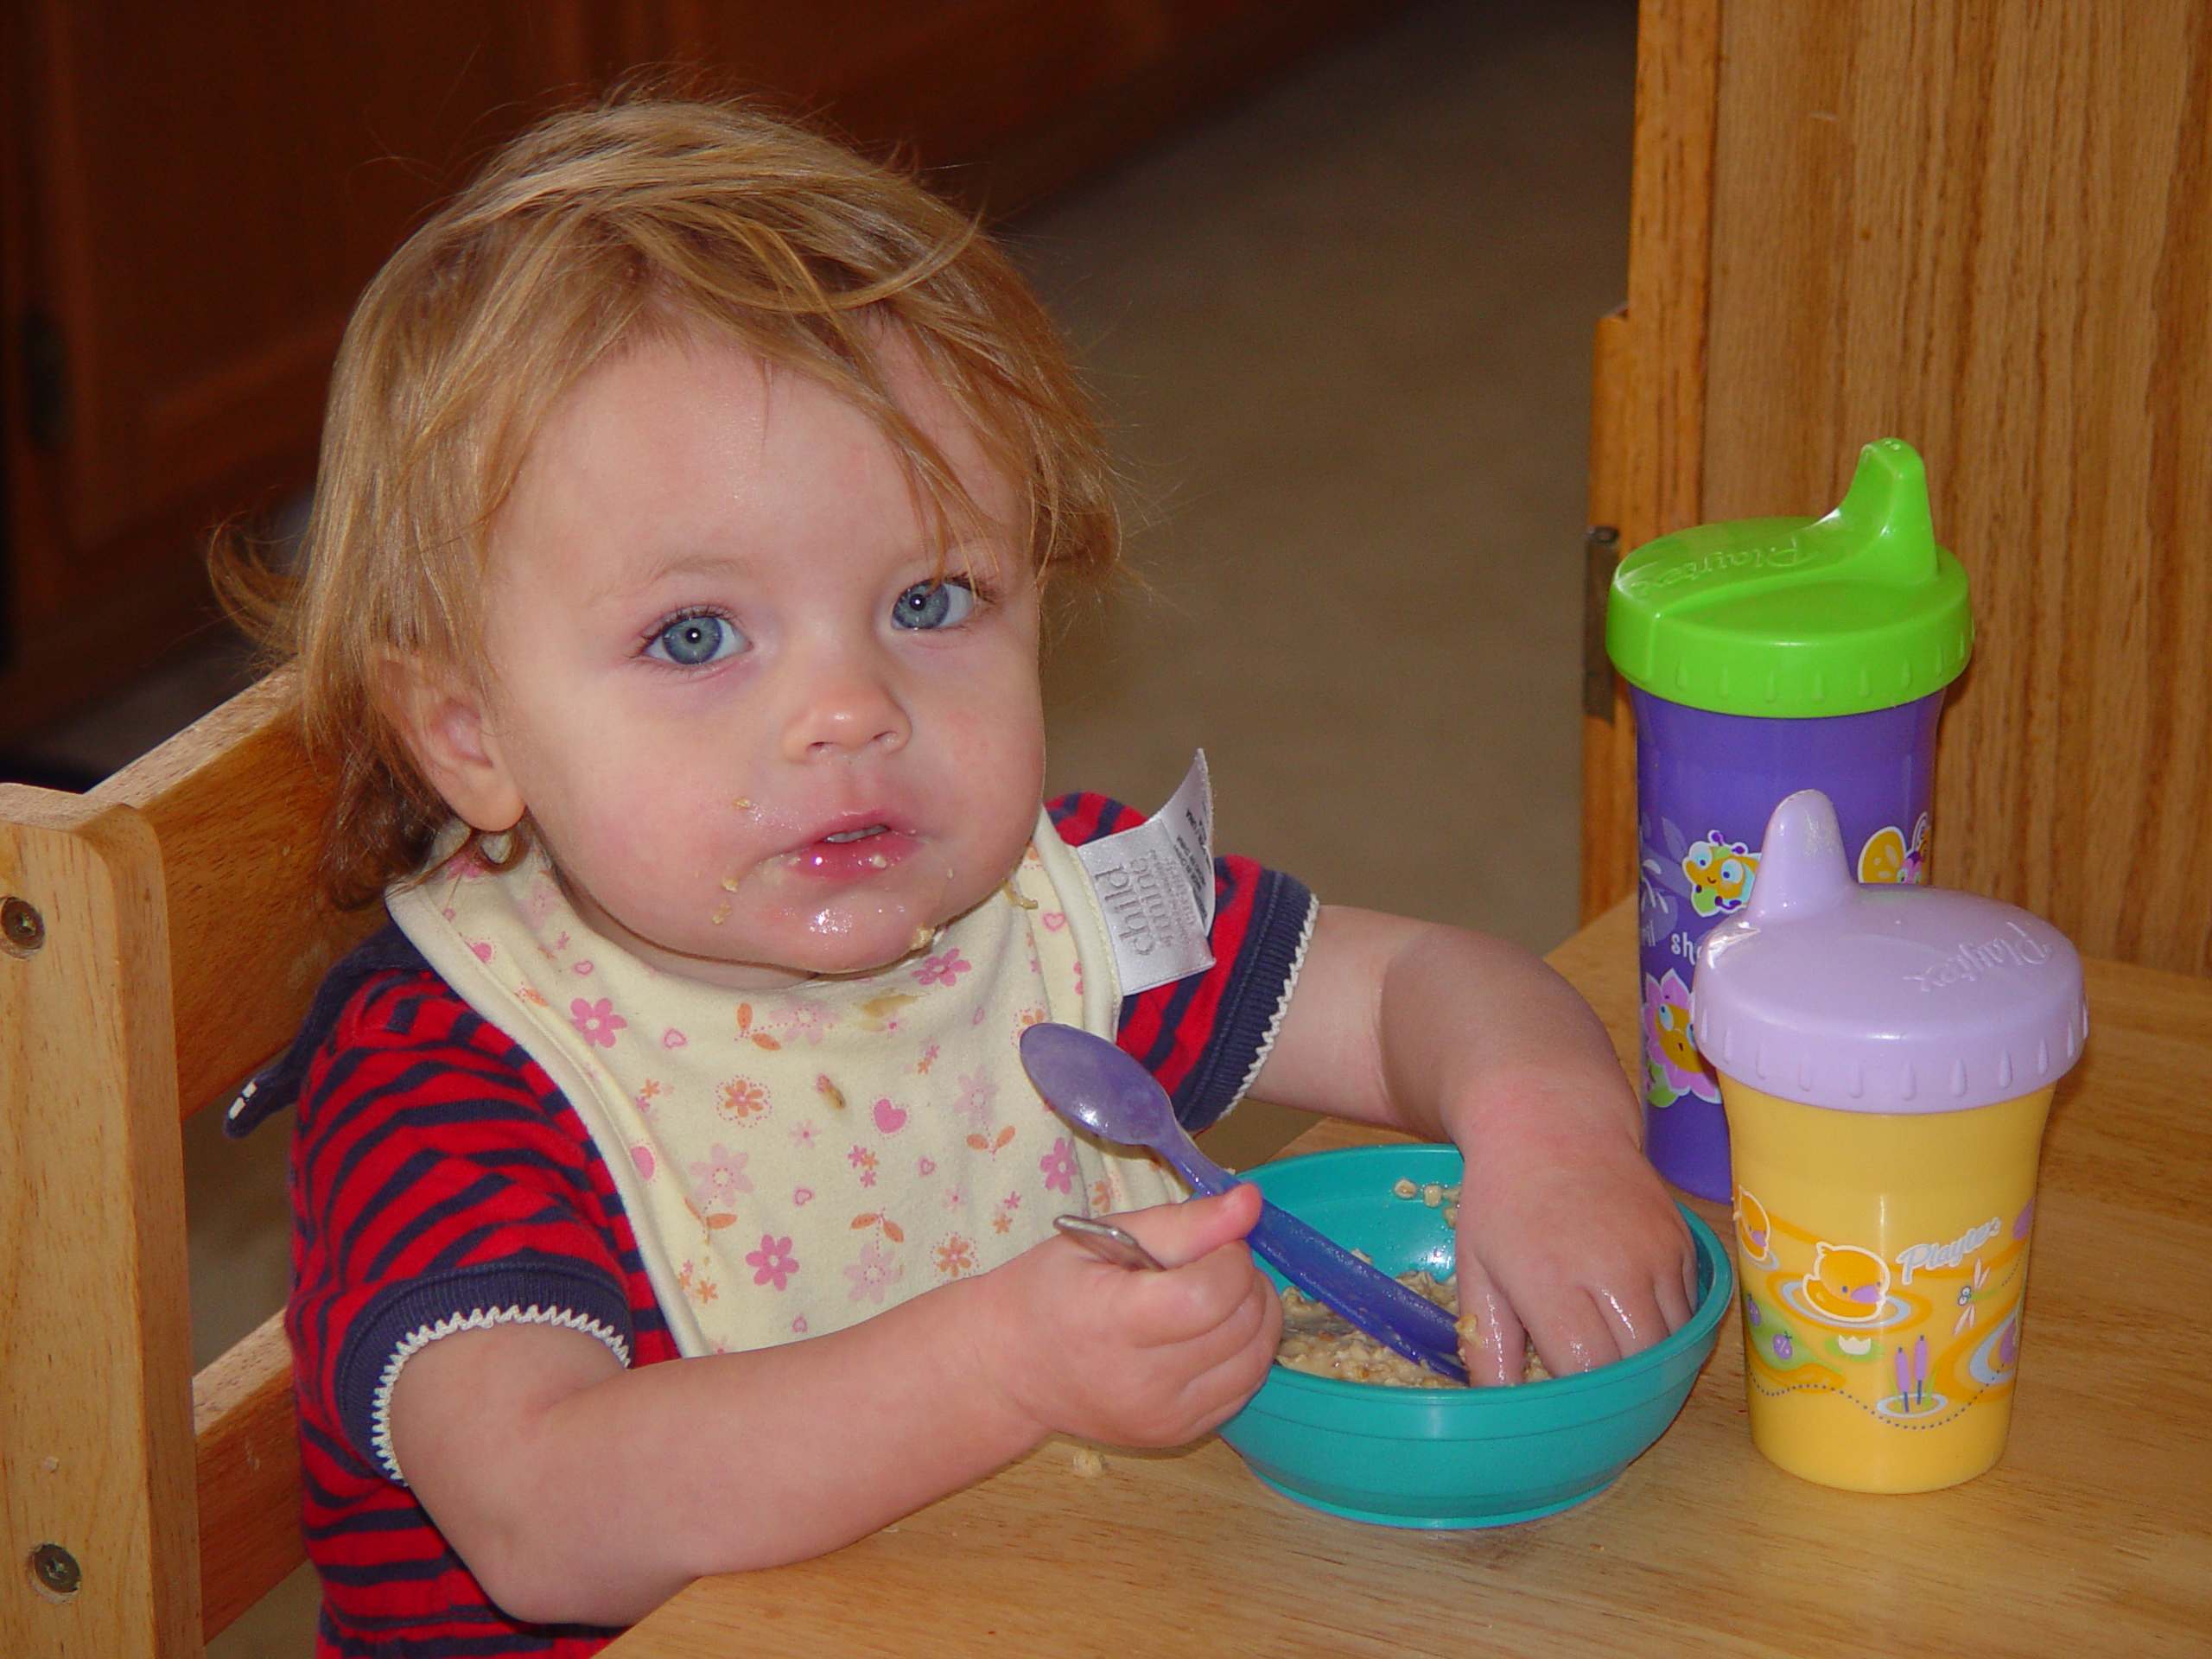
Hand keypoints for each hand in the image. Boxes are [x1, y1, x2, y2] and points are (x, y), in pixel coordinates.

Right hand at [976, 1184, 1281, 1444]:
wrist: (1013, 1367)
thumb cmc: (1051, 1290)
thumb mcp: (1102, 1237)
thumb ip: (1183, 1222)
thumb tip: (1250, 1203)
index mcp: (1113, 1323)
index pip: (1209, 1295)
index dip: (1230, 1258)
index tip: (1215, 1242)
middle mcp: (1143, 1383)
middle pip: (1240, 1327)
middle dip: (1246, 1281)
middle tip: (1215, 1262)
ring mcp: (1164, 1418)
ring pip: (1254, 1361)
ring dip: (1257, 1315)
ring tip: (1222, 1292)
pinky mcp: (1179, 1435)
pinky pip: (1244, 1389)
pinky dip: (1245, 1352)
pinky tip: (1216, 1331)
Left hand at [1450, 1106, 1697, 1385]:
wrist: (1554, 1122)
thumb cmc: (1503, 1201)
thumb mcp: (1476, 1268)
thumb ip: (1488, 1343)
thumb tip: (1497, 1406)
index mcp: (1553, 1279)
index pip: (1587, 1371)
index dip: (1579, 1396)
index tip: (1562, 1398)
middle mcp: (1614, 1268)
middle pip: (1639, 1366)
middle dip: (1620, 1388)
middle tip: (1595, 1389)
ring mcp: (1657, 1253)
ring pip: (1674, 1343)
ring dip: (1650, 1362)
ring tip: (1616, 1359)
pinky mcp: (1684, 1242)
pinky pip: (1689, 1309)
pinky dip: (1669, 1327)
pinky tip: (1634, 1319)